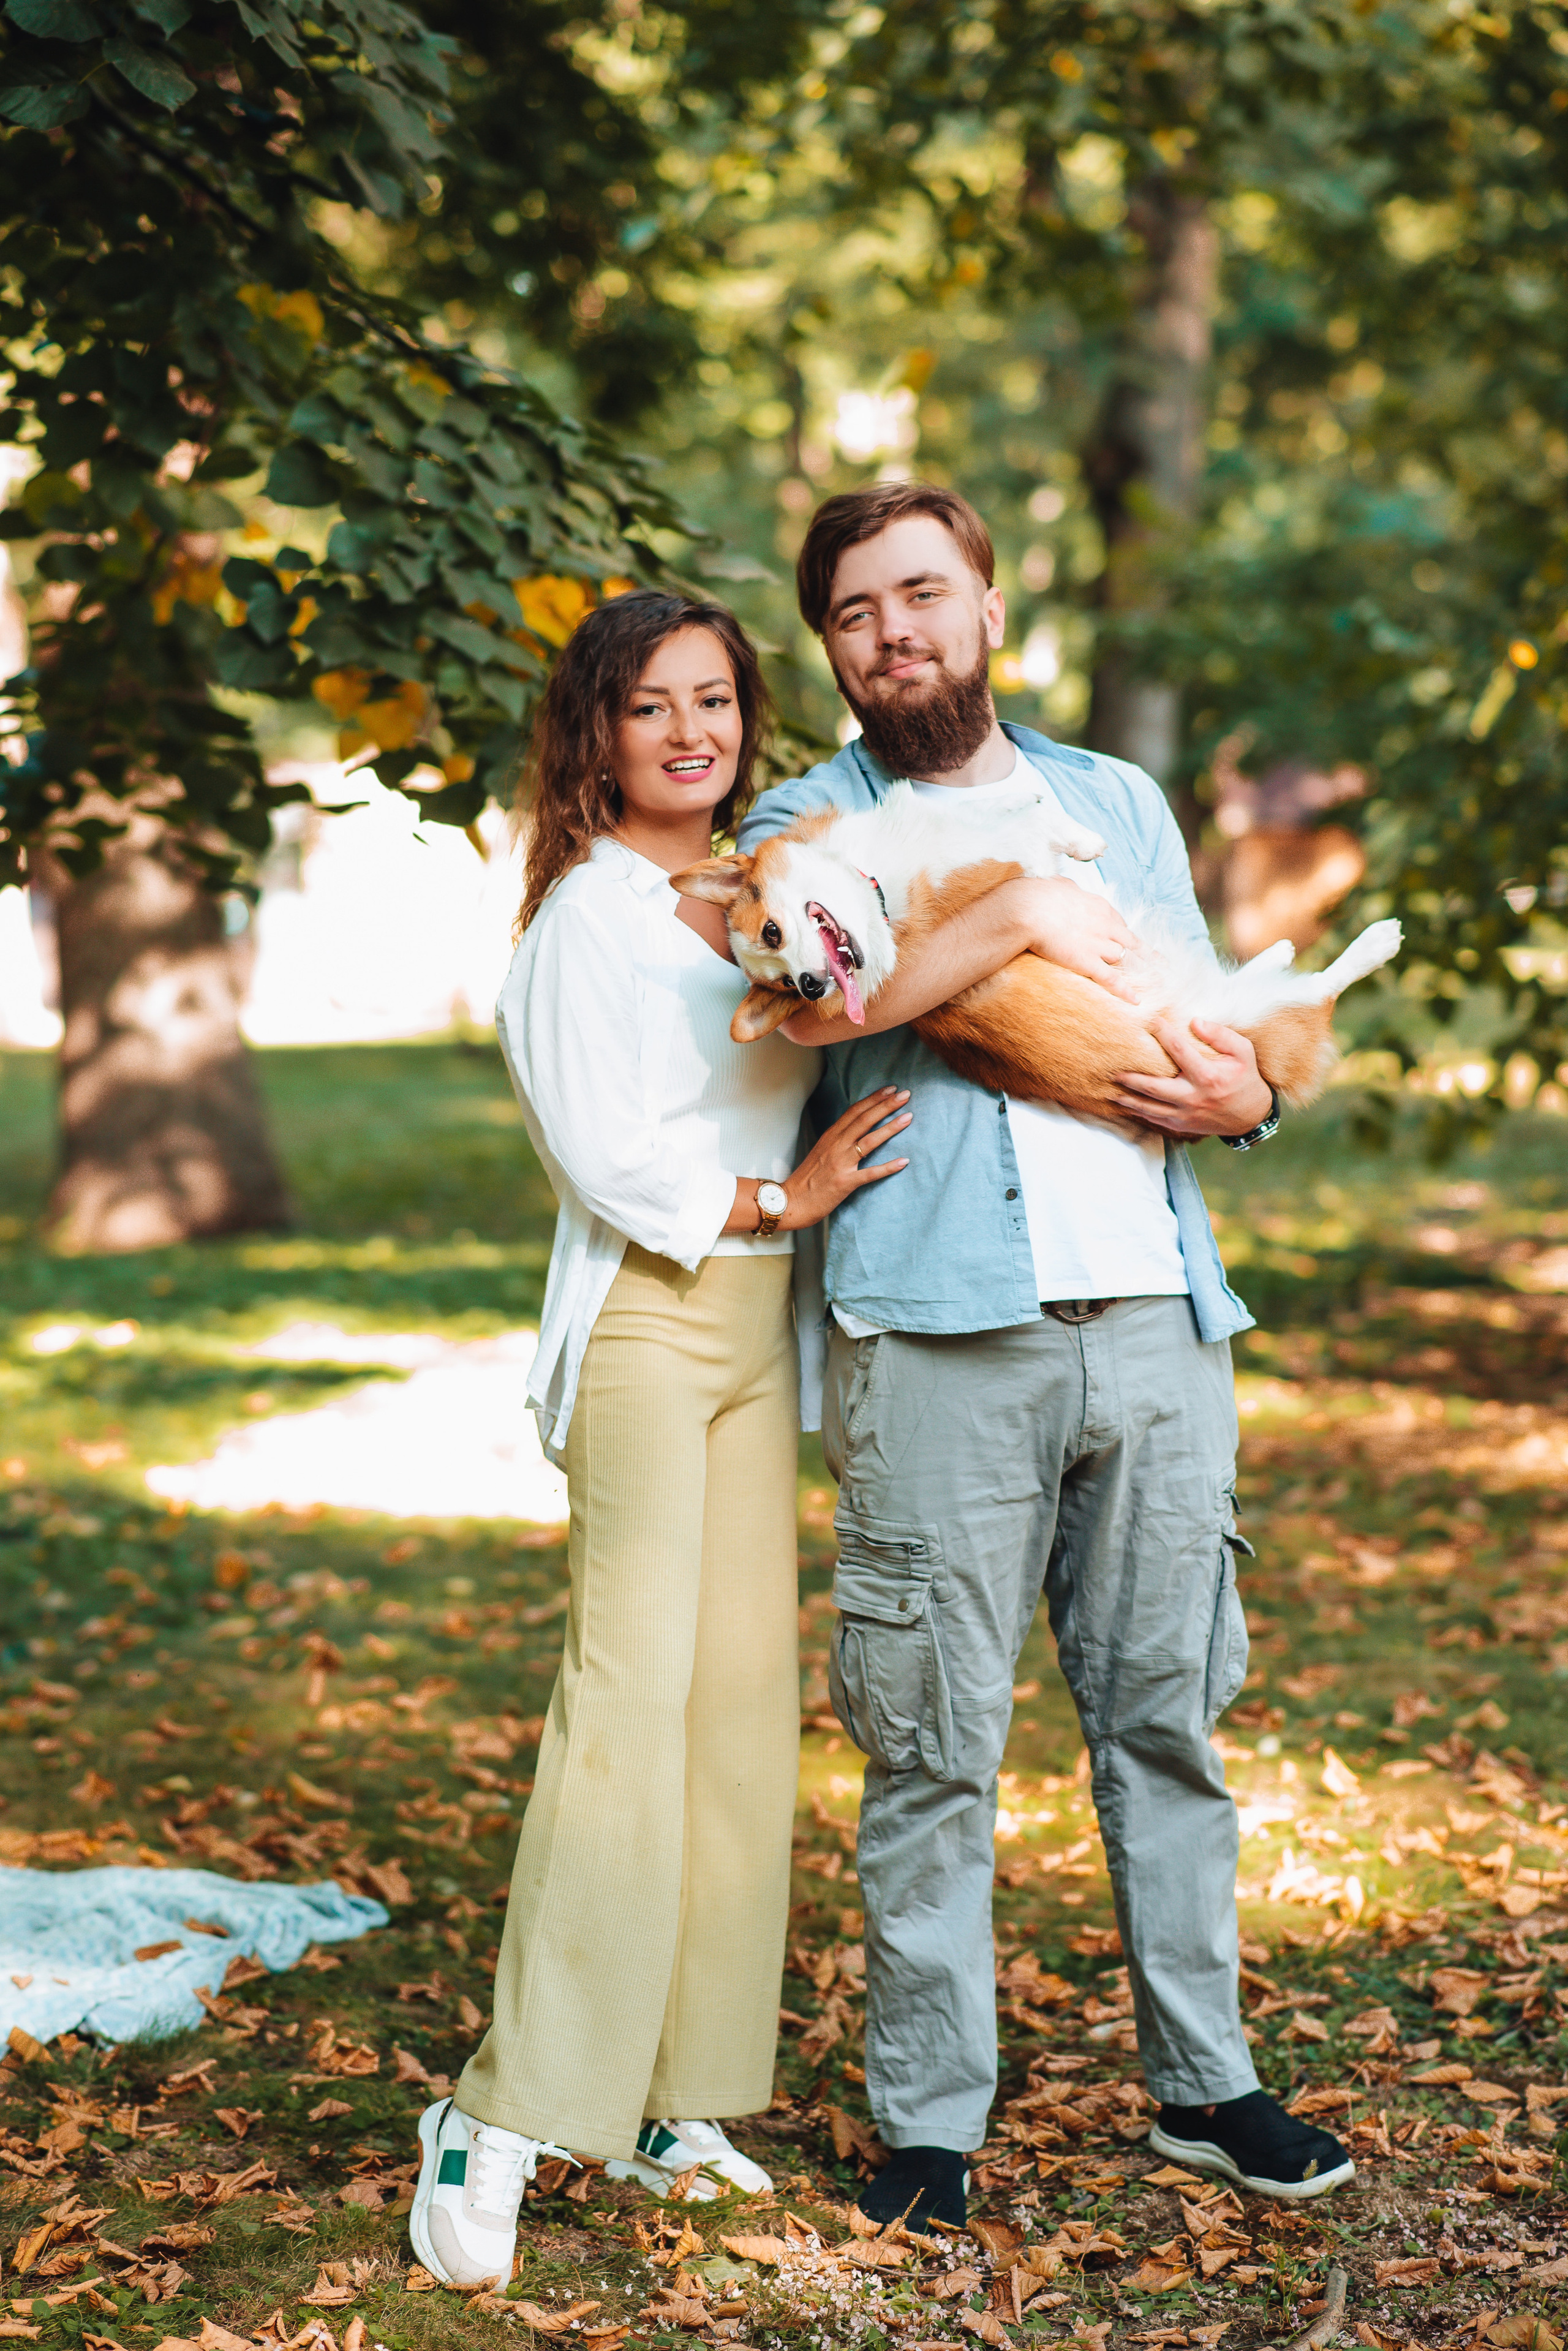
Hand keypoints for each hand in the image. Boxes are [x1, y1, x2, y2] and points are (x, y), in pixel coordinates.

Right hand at [783, 1088, 911, 1227]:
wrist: (791, 1201)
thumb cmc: (808, 1178)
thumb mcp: (821, 1151)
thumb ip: (838, 1139)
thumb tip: (856, 1129)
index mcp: (831, 1136)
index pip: (854, 1111)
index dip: (874, 1098)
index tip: (891, 1088)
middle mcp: (836, 1145)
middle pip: (864, 1120)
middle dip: (886, 1105)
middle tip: (905, 1094)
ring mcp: (841, 1163)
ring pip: (869, 1141)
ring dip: (891, 1128)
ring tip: (908, 1117)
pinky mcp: (845, 1182)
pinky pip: (870, 1173)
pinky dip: (888, 1167)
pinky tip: (904, 1161)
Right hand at [1000, 877, 1142, 1001]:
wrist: (1030, 909)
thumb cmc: (1039, 894)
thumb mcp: (1060, 885)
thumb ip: (1068, 889)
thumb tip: (1066, 887)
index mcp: (1099, 906)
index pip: (1118, 922)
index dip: (1120, 933)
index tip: (1122, 940)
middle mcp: (1105, 925)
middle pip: (1130, 941)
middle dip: (1144, 953)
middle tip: (1158, 963)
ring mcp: (1098, 944)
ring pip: (1122, 959)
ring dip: (1127, 969)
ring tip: (1141, 983)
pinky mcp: (1088, 962)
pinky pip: (1111, 980)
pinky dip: (1125, 991)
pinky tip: (1136, 1000)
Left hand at [1111, 1019, 1273, 1137]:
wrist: (1250, 1116)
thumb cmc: (1244, 1078)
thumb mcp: (1243, 1052)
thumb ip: (1221, 1035)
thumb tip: (1195, 1022)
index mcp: (1208, 1077)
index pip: (1179, 1051)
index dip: (1163, 1033)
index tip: (1150, 1021)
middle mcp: (1193, 1097)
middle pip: (1154, 1086)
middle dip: (1131, 1077)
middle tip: (1113, 1068)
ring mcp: (1185, 1114)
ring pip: (1149, 1107)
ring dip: (1128, 1099)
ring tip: (1110, 1089)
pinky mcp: (1180, 1125)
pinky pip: (1153, 1120)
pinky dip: (1137, 1113)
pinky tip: (1124, 1104)